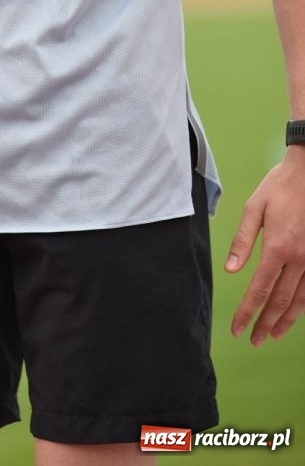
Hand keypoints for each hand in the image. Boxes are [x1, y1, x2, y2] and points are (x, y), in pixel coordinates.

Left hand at [225, 148, 304, 343]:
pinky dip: (303, 305)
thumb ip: (242, 241)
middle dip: (265, 323)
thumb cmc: (280, 187)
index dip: (247, 312)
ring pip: (300, 299)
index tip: (237, 328)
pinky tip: (295, 313)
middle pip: (280, 301)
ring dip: (286, 321)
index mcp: (277, 247)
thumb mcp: (254, 208)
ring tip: (272, 335)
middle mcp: (298, 258)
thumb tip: (231, 270)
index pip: (259, 289)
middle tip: (253, 340)